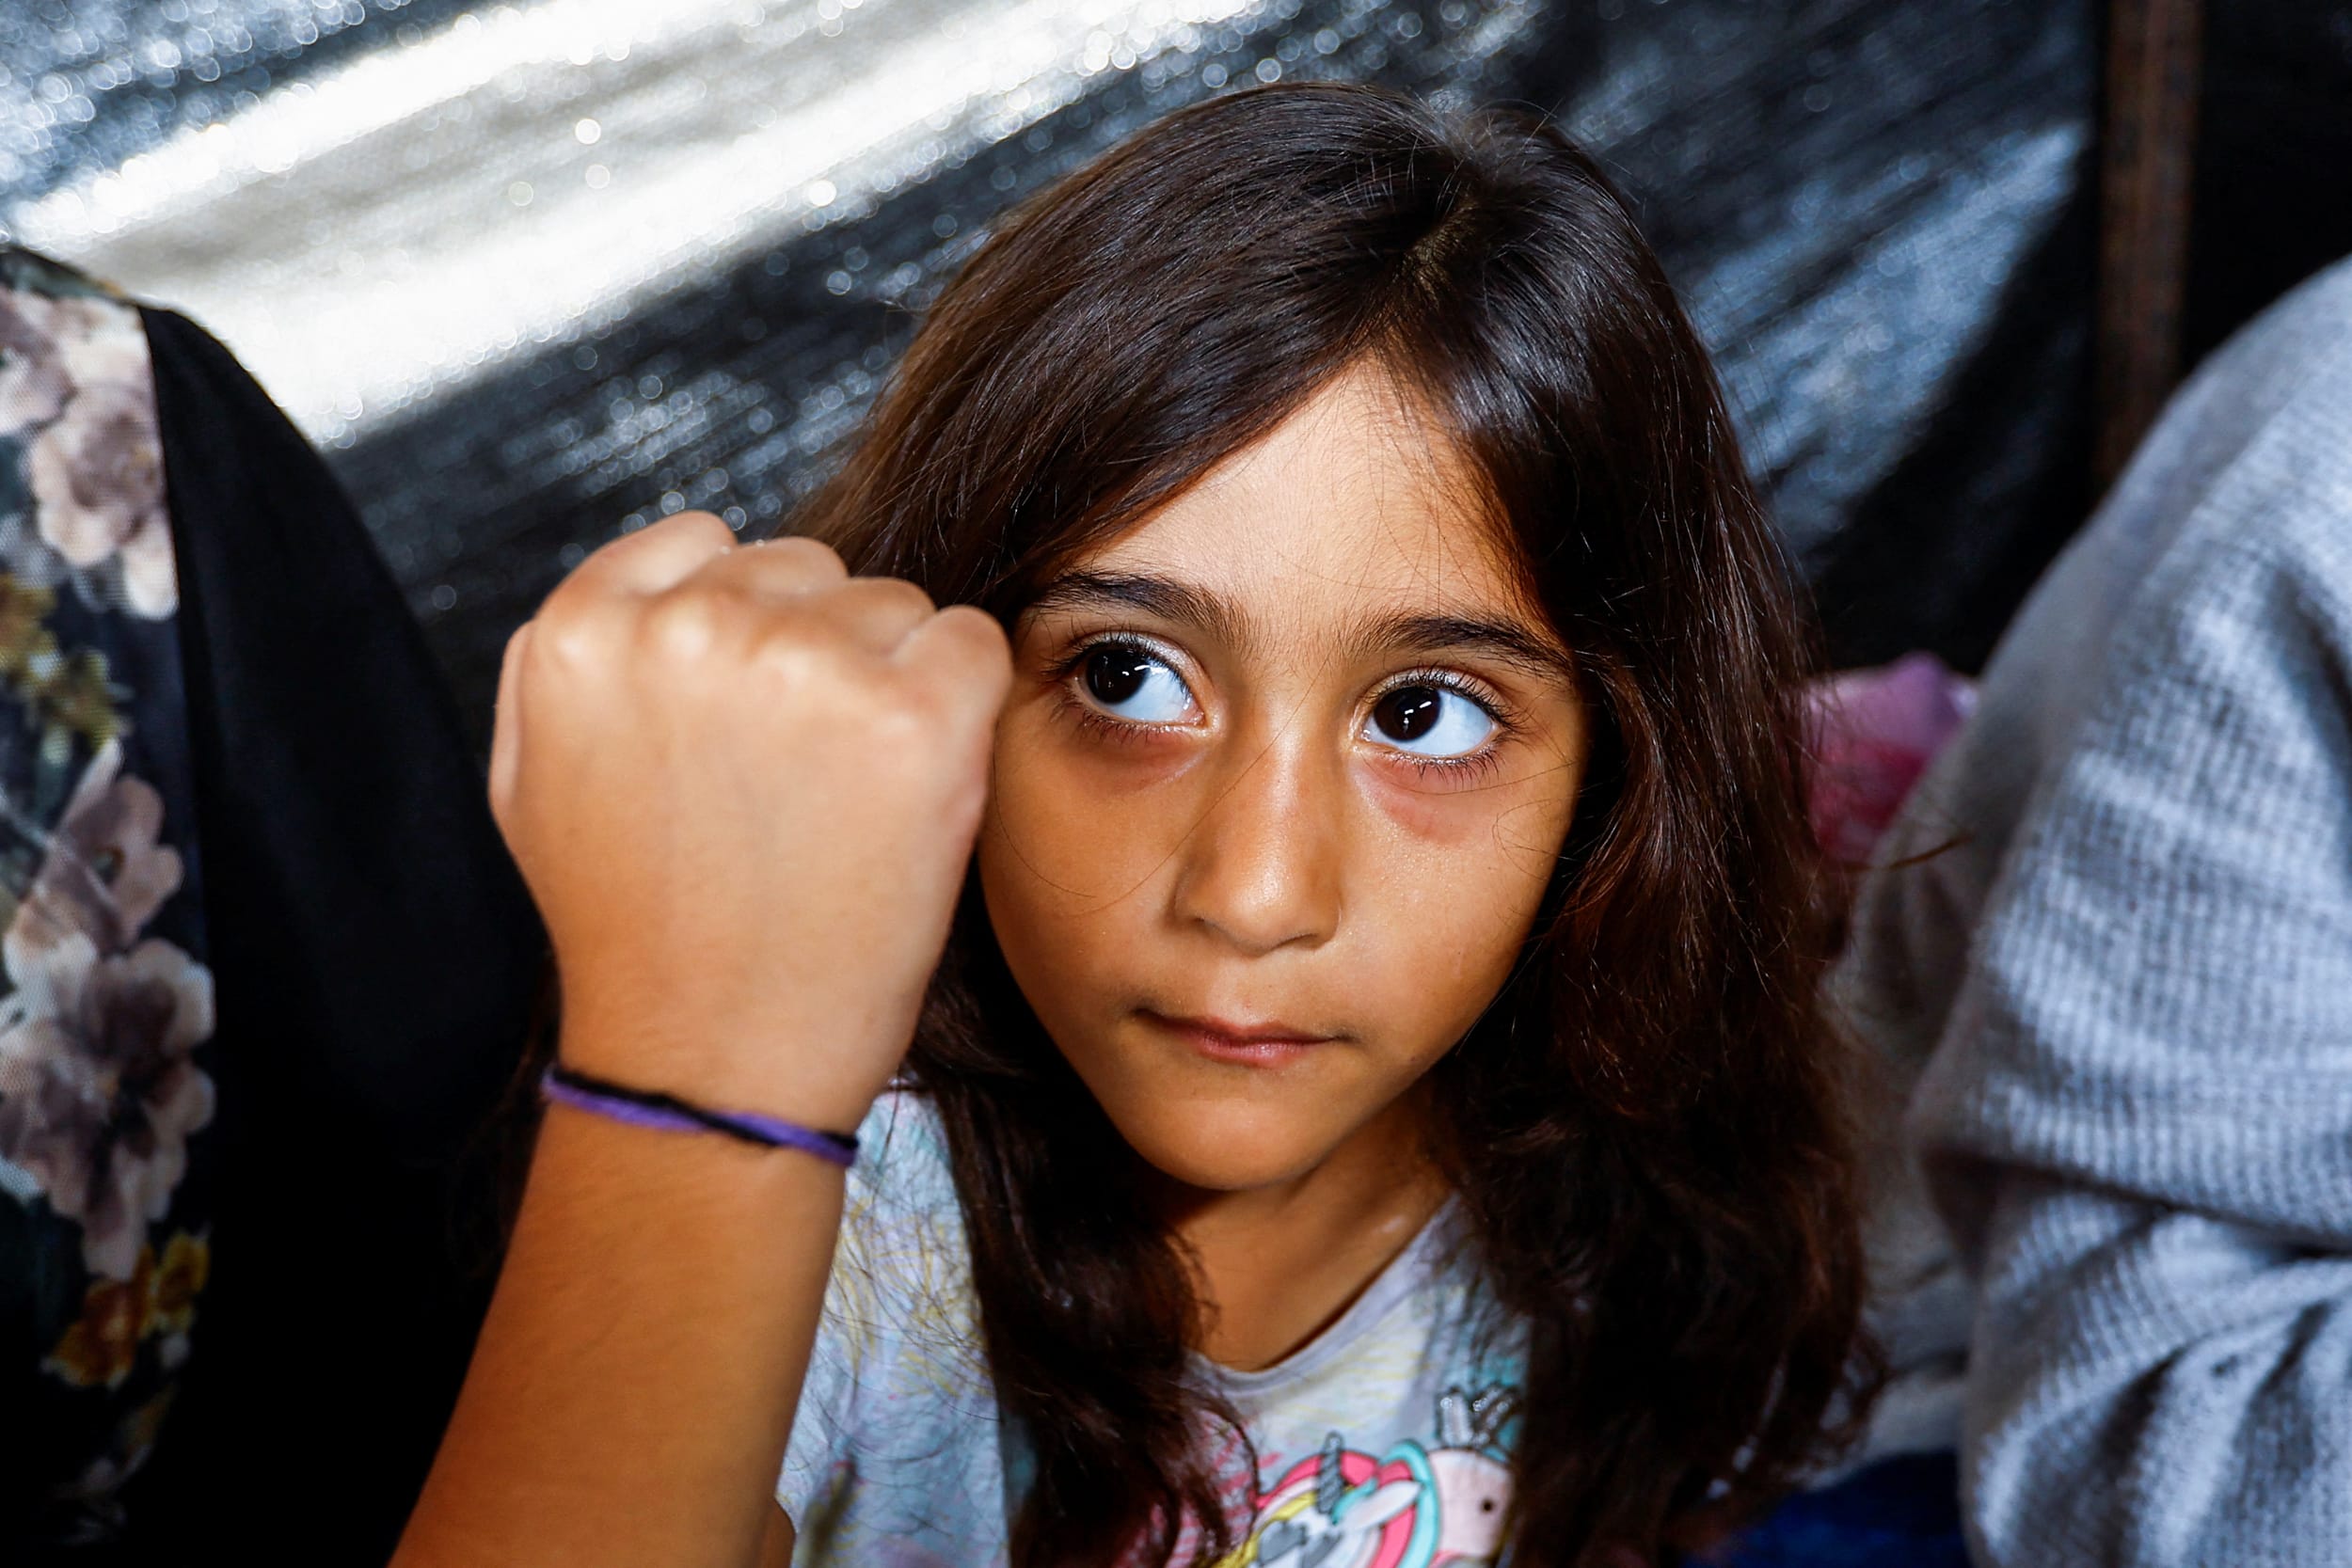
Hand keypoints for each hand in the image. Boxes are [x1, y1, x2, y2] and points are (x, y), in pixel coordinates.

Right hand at [487, 512, 1011, 1130]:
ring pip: (891, 606)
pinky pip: (973, 644)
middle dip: (815, 653)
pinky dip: (963, 707)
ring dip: (889, 683)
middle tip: (795, 779)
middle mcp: (691, 626)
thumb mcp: (534, 777)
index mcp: (584, 629)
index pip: (705, 543)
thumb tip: (662, 579)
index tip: (746, 716)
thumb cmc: (635, 936)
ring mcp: (805, 664)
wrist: (710, 1065)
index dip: (742, 628)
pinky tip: (911, 791)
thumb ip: (582, 653)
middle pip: (806, 570)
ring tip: (840, 802)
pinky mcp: (912, 715)